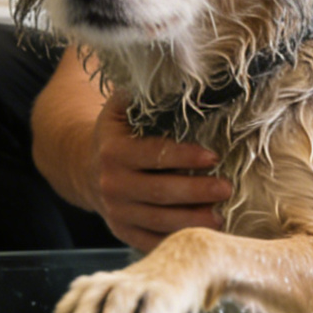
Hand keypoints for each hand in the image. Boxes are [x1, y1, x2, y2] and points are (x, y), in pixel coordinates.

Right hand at [85, 92, 231, 252]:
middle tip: (226, 188)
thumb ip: (145, 95)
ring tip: (221, 217)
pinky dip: (176, 240)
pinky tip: (202, 236)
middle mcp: (111, 184)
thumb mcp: (123, 108)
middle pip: (160, 192)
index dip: (184, 156)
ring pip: (158, 221)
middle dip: (196, 192)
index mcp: (113, 151)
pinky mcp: (123, 231)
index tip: (214, 156)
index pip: (154, 155)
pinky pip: (151, 241)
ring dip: (192, 221)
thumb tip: (181, 71)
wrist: (85, 166)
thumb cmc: (120, 133)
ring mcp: (116, 212)